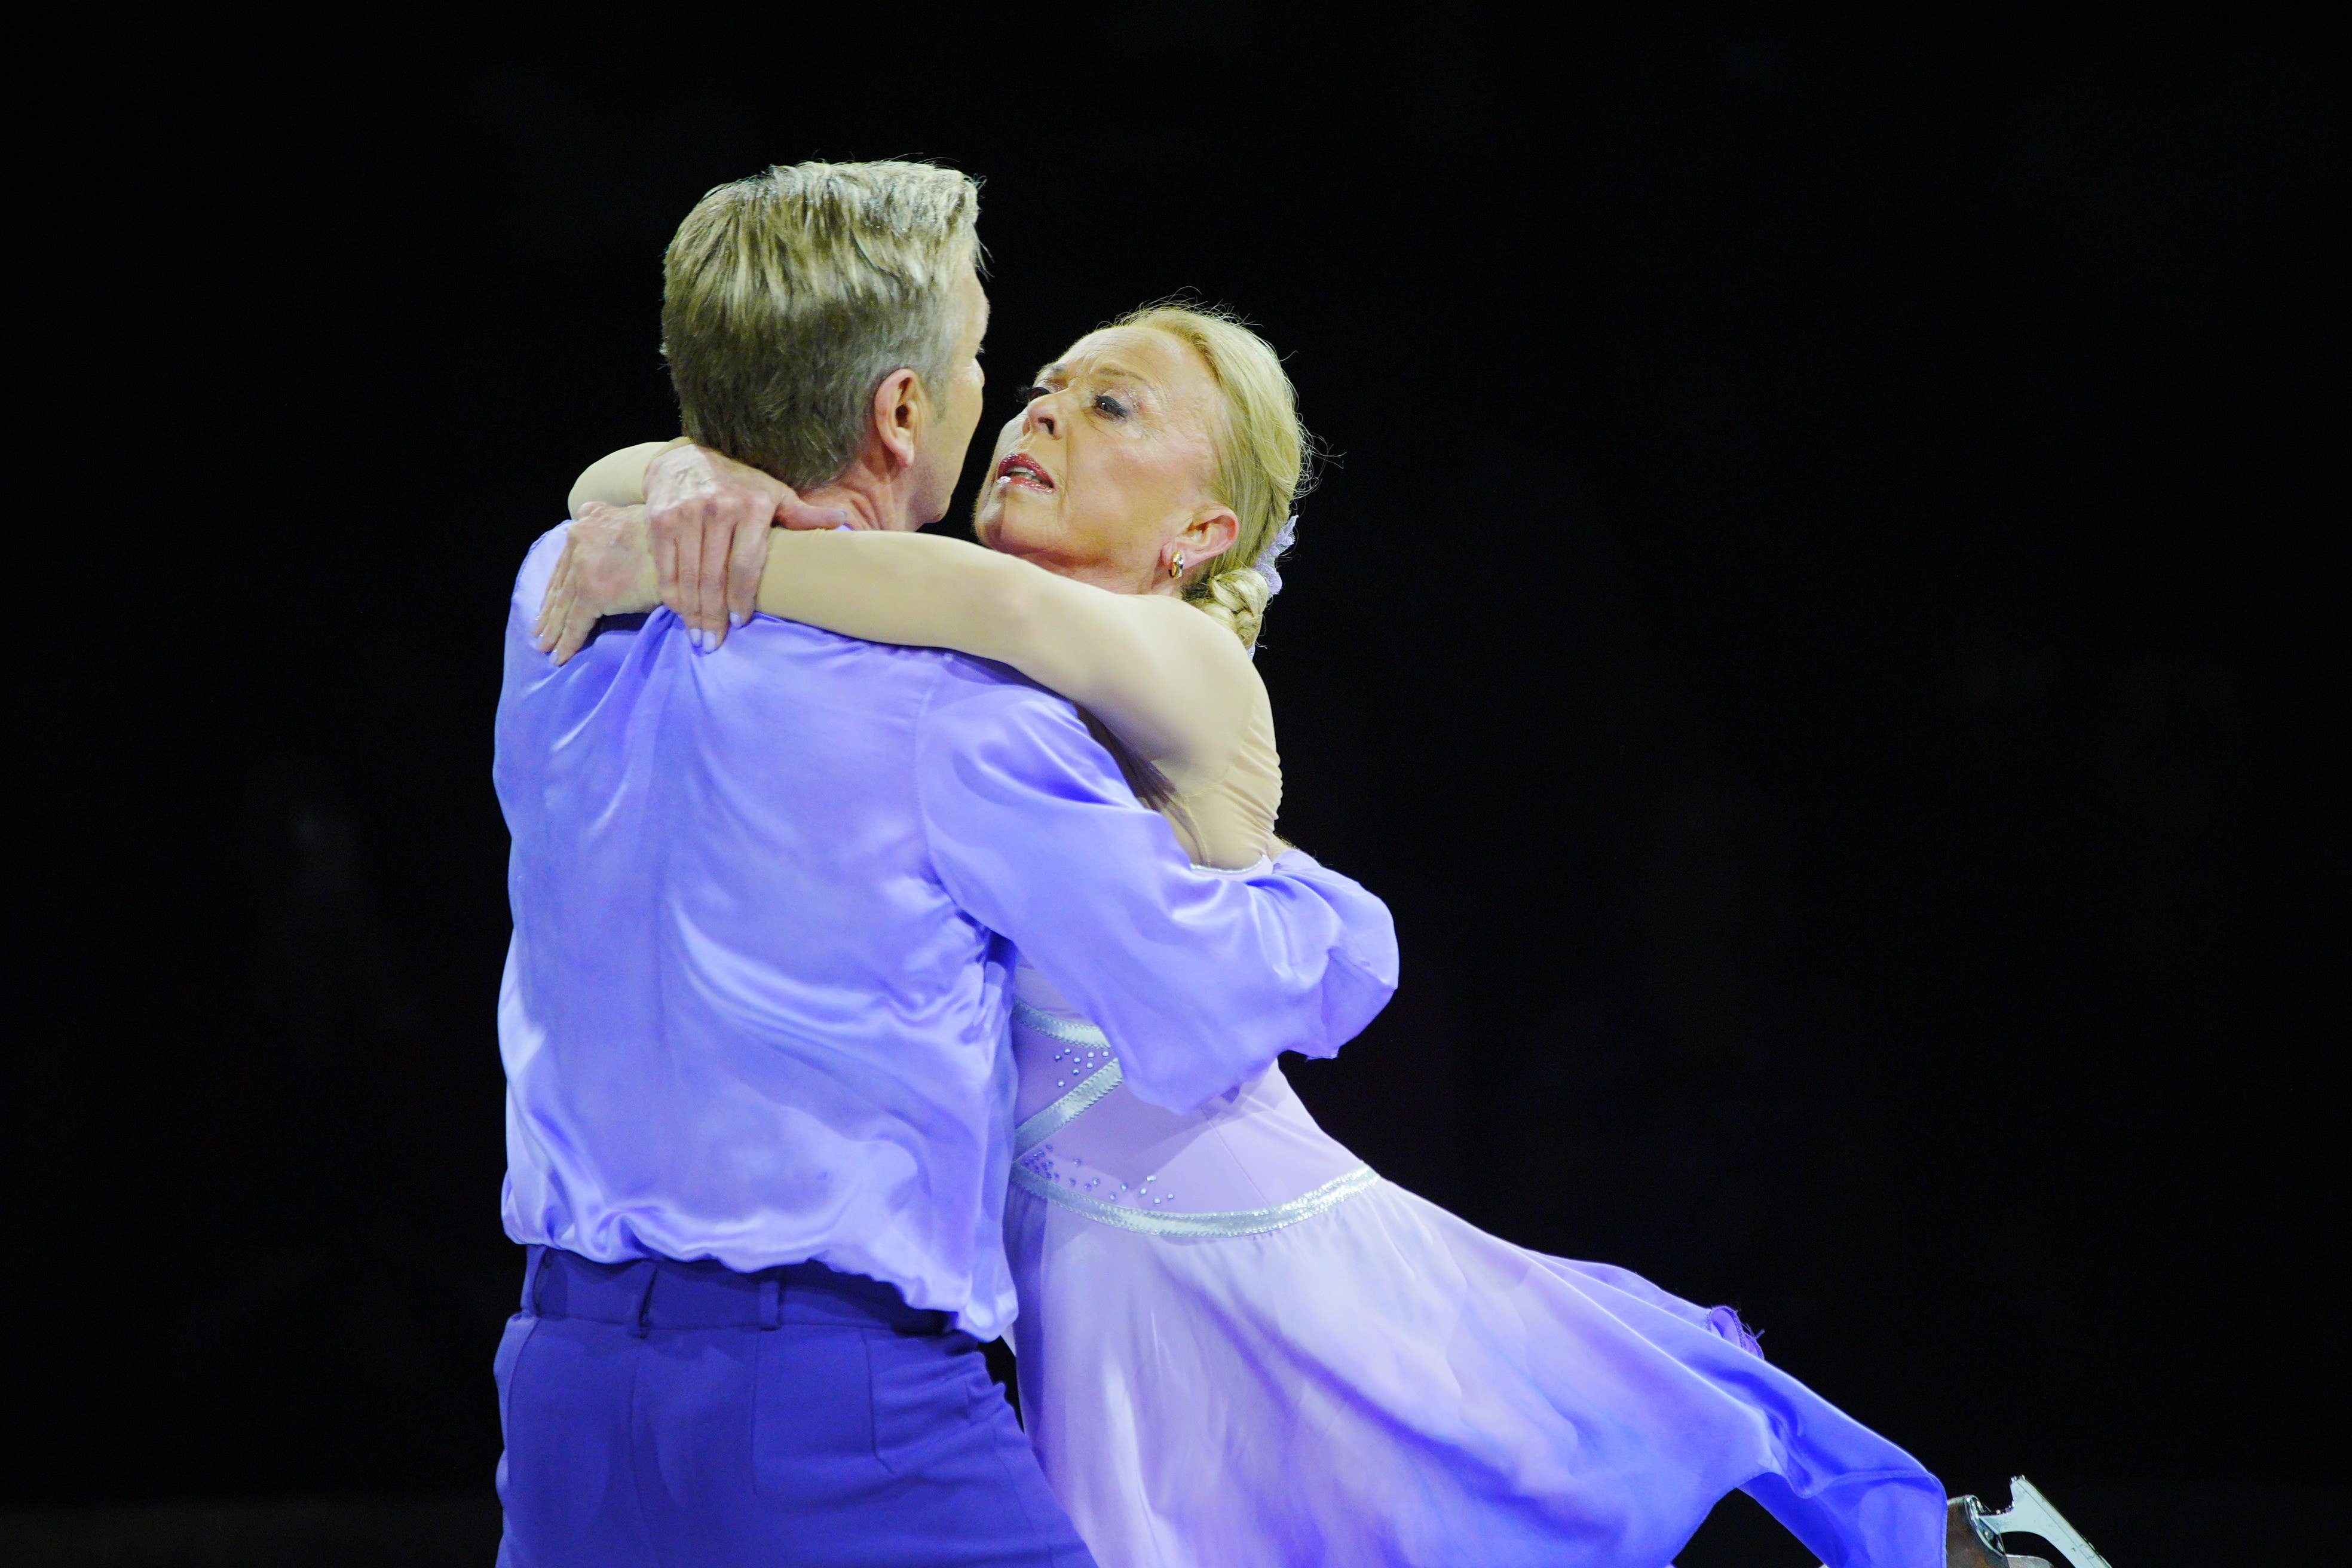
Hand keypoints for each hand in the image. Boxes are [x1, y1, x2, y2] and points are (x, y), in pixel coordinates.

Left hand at [533, 502, 658, 664]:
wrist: (687, 544)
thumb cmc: (672, 537)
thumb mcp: (638, 521)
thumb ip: (615, 536)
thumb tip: (614, 559)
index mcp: (589, 519)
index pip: (568, 560)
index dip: (558, 585)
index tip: (549, 602)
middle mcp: (579, 538)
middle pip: (560, 583)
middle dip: (550, 610)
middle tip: (540, 631)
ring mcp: (583, 565)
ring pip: (563, 604)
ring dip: (554, 630)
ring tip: (546, 647)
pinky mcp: (593, 592)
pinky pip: (576, 622)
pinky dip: (568, 642)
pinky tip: (561, 656)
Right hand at [645, 444, 856, 647]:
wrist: (685, 460)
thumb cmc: (739, 483)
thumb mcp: (774, 492)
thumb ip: (803, 514)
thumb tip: (842, 521)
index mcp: (751, 507)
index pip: (746, 564)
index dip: (742, 598)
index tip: (741, 622)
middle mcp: (717, 509)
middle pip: (714, 576)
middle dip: (713, 615)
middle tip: (713, 644)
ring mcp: (684, 515)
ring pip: (688, 576)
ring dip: (691, 612)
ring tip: (697, 636)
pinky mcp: (660, 520)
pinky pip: (665, 566)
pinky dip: (671, 593)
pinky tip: (679, 611)